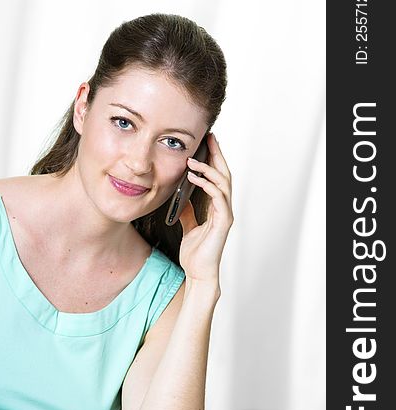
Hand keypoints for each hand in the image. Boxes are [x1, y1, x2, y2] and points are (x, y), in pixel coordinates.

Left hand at [178, 132, 233, 282]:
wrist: (198, 272)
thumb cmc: (195, 254)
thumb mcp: (188, 227)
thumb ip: (188, 212)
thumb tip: (182, 199)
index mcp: (217, 207)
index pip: (218, 177)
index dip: (214, 159)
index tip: (206, 142)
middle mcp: (224, 208)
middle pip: (224, 174)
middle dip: (217, 154)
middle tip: (209, 137)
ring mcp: (226, 214)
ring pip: (223, 182)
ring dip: (208, 168)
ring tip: (192, 160)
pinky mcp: (224, 221)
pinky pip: (218, 197)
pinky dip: (207, 184)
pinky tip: (194, 177)